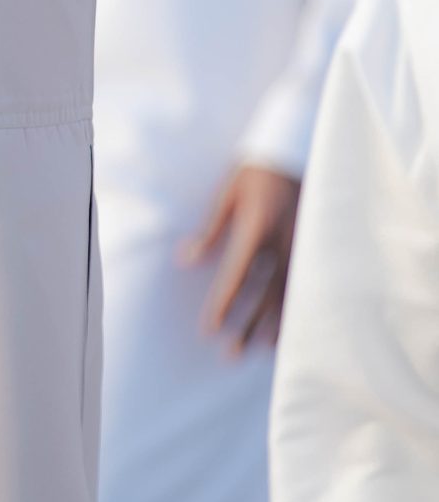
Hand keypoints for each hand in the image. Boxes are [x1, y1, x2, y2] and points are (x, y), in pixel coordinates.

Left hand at [183, 163, 301, 351]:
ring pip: (291, 292)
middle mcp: (284, 240)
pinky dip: (298, 306)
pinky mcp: (316, 244)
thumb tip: (186, 261)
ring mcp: (304, 244)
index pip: (239, 275)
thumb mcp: (227, 195)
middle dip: (249, 324)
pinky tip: (291, 325)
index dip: (225, 303)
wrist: (294, 148)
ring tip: (262, 349)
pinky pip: (306, 282)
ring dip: (275, 322)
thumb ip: (210, 231)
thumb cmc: (253, 171)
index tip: (211, 328)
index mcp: (258, 226)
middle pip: (266, 292)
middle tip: (232, 353)